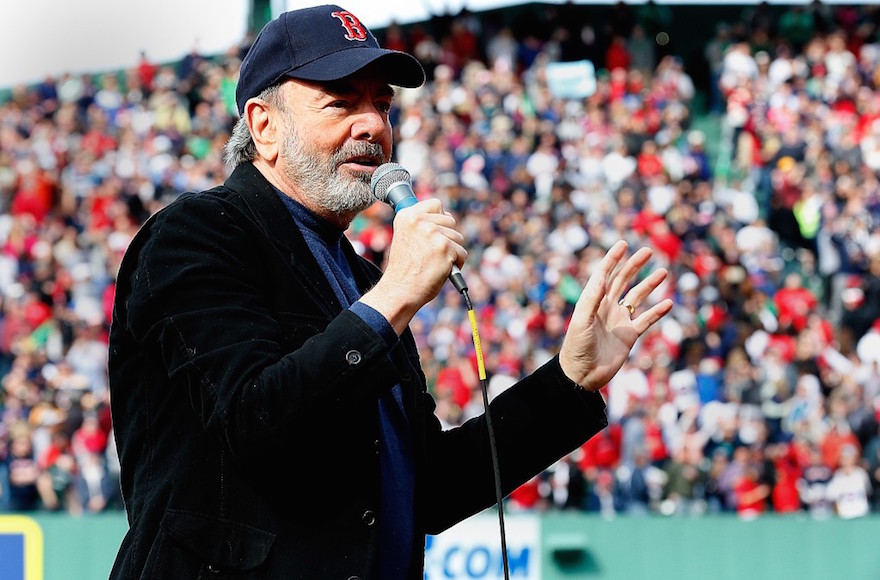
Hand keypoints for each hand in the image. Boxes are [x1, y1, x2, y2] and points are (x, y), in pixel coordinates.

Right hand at [360, 198, 465, 333]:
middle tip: (431, 253)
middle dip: (446, 237)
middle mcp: (419, 221)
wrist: (400, 290)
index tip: (433, 232)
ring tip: (435, 262)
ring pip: (458, 237)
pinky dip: (457, 263)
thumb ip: (421, 224)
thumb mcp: (406, 237)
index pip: (436, 204)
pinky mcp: (445, 248)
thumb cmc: (404, 268)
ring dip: (451, 251)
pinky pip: (462, 252)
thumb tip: (447, 216)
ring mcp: (433, 233)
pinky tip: (442, 269)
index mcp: (407, 216)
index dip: (439, 219)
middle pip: (450, 221)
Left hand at [559, 240, 672, 390]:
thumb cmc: (576, 348)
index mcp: (593, 301)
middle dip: (634, 266)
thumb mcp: (581, 321)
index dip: (613, 259)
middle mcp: (607, 308)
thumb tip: (603, 275)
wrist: (582, 376)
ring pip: (637, 298)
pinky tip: (669, 303)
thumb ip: (592, 299)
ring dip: (649, 285)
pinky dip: (657, 312)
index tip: (623, 244)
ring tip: (664, 272)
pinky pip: (646, 320)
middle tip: (648, 252)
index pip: (604, 274)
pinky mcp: (629, 336)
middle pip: (623, 281)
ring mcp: (619, 321)